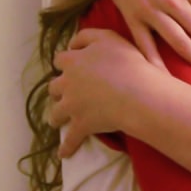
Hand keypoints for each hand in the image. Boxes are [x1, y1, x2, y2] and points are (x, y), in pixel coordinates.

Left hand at [48, 28, 161, 156]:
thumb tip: (72, 43)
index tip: (71, 66)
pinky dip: (66, 147)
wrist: (136, 92)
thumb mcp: (108, 37)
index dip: (65, 63)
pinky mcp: (81, 125)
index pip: (60, 60)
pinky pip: (70, 139)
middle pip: (54, 87)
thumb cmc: (127, 62)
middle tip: (68, 93)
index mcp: (73, 62)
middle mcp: (67, 84)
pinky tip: (63, 154)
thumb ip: (88, 36)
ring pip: (55, 113)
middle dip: (59, 90)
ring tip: (59, 121)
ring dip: (56, 116)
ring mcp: (72, 106)